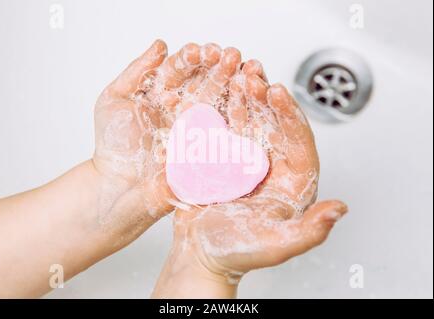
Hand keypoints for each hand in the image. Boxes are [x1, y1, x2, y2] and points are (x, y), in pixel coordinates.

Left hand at [92, 40, 247, 245]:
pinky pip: (228, 128)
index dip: (195, 58)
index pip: (183, 68)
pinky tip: (249, 98)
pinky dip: (240, 112)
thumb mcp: (115, 99)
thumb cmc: (114, 145)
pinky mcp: (210, 147)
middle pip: (206, 80)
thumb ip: (137, 71)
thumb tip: (160, 44)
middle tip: (231, 55)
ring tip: (245, 71)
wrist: (122, 184)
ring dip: (235, 85)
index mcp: (163, 93)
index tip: (204, 51)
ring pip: (221, 100)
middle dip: (220, 67)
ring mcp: (199, 127)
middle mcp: (183, 107)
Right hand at [152, 62, 347, 297]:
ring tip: (236, 74)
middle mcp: (272, 166)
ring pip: (249, 120)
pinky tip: (216, 92)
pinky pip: (225, 128)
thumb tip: (341, 209)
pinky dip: (221, 109)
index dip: (290, 115)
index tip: (276, 92)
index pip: (299, 142)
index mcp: (292, 182)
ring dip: (244, 97)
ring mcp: (246, 160)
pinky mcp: (223, 158)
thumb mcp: (276, 245)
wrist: (200, 254)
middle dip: (264, 97)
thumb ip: (310, 230)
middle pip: (274, 124)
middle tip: (253, 74)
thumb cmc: (238, 253)